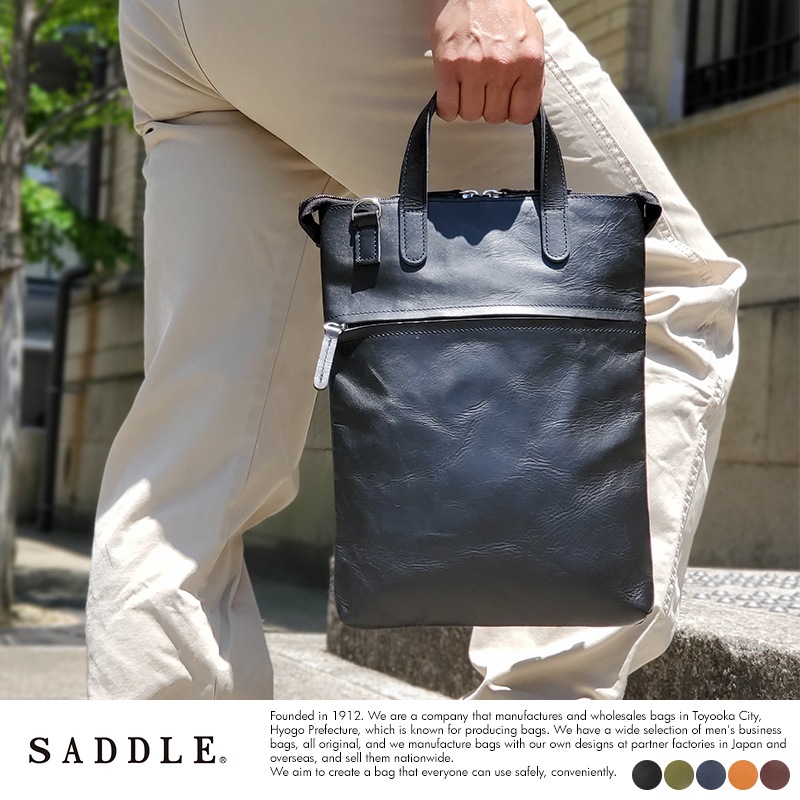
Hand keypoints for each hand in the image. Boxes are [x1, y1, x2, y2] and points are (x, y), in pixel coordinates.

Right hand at [428, 0, 544, 123]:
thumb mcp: (530, 36)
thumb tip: (527, 101)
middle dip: (488, 106)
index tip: (505, 104)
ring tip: (467, 85)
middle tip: (484, 88)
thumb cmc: (500, 6)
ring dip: (467, 105)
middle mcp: (503, 66)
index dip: (512, 111)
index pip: (523, 114)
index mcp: (528, 60)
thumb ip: (531, 72)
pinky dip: (448, 107)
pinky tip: (452, 92)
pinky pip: (448, 108)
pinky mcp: (449, 65)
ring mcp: (474, 67)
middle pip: (493, 116)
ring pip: (470, 114)